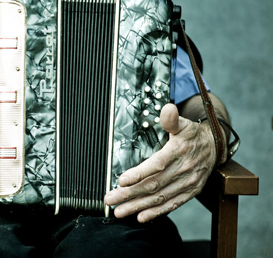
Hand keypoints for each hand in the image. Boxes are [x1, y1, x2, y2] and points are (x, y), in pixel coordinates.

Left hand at [104, 103, 215, 222]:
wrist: (215, 147)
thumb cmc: (193, 134)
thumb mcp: (184, 122)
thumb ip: (172, 118)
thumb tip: (167, 109)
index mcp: (178, 152)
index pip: (157, 165)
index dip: (139, 174)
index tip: (121, 181)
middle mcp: (183, 170)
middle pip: (153, 185)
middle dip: (129, 194)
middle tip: (110, 200)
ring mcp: (187, 183)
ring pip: (159, 197)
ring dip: (138, 206)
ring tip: (119, 211)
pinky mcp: (190, 192)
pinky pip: (172, 205)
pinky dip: (156, 212)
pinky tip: (141, 217)